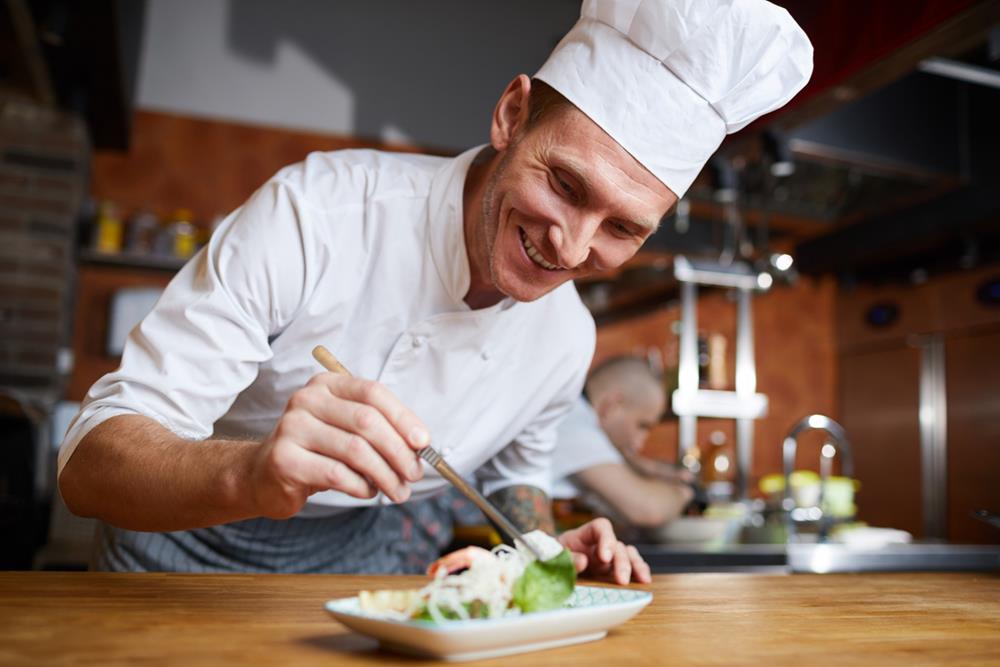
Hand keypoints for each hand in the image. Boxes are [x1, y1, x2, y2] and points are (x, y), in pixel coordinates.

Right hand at [250, 372, 429, 517]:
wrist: (263, 474)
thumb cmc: (316, 451)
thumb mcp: (346, 430)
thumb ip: (379, 430)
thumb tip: (420, 446)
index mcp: (327, 385)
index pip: (372, 393)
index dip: (403, 417)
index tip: (423, 442)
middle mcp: (306, 400)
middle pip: (367, 421)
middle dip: (398, 451)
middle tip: (414, 474)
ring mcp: (292, 428)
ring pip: (355, 450)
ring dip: (385, 474)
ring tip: (398, 490)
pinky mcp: (285, 459)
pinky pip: (337, 474)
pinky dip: (361, 486)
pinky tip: (368, 491)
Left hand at [557, 517, 650, 584]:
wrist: (548, 567)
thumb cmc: (551, 557)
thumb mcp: (552, 555)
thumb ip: (567, 557)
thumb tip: (584, 561)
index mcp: (584, 535)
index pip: (601, 527)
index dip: (606, 539)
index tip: (604, 557)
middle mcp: (600, 544)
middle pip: (617, 545)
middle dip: (621, 562)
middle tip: (621, 579)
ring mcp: (608, 557)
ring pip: (628, 555)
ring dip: (635, 566)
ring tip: (642, 580)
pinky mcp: (611, 570)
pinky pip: (630, 566)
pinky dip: (638, 571)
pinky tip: (643, 580)